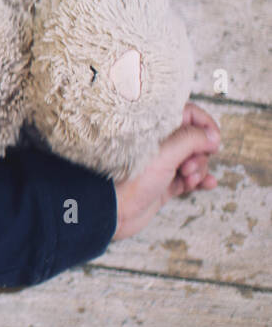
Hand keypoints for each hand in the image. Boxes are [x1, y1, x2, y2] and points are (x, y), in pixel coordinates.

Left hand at [112, 102, 220, 240]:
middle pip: (195, 141)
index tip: (213, 139)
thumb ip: (191, 139)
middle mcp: (159, 146)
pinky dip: (201, 180)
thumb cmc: (128, 180)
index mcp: (153, 131)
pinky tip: (208, 184)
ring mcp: (163, 166)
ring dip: (199, 169)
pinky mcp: (165, 184)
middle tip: (188, 166)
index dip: (204, 125)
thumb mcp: (164, 154)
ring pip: (195, 161)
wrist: (112, 211)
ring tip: (188, 178)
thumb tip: (213, 136)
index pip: (187, 115)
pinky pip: (191, 179)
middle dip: (200, 153)